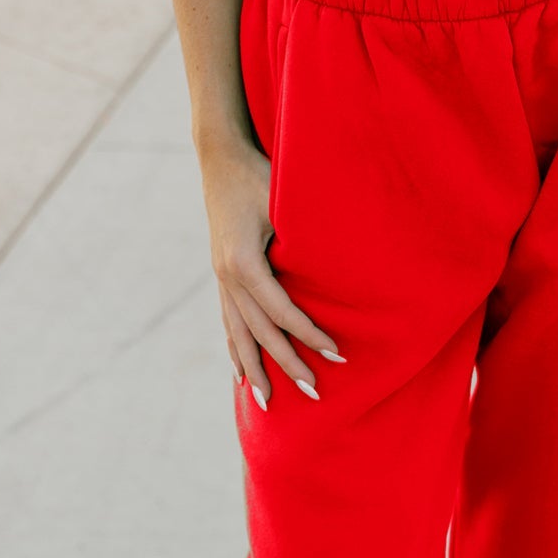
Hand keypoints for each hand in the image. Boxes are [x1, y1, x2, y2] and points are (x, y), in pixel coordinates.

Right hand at [198, 134, 346, 409]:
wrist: (221, 156)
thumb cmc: (259, 174)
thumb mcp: (281, 202)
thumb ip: (300, 239)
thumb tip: (336, 268)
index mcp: (244, 263)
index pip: (283, 312)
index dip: (310, 336)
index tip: (337, 354)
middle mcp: (228, 276)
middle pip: (261, 332)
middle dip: (287, 364)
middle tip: (314, 394)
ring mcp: (221, 276)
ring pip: (239, 333)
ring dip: (255, 368)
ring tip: (266, 402)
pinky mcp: (220, 272)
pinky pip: (228, 320)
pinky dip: (235, 348)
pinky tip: (238, 372)